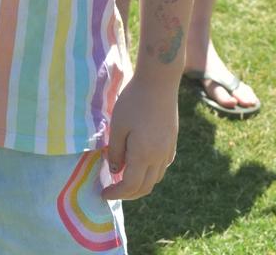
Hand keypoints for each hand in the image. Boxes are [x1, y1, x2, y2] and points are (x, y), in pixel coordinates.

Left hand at [101, 75, 177, 200]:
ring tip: (125, 177)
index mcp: (143, 155)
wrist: (159, 81)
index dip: (116, 194)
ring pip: (156, 178)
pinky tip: (142, 163)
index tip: (103, 194)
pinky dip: (151, 172)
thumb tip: (115, 170)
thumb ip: (115, 151)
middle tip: (113, 190)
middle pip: (145, 187)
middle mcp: (159, 157)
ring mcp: (168, 149)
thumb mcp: (117, 125)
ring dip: (140, 183)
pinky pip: (163, 165)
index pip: (130, 186)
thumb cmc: (133, 101)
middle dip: (128, 194)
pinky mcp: (172, 141)